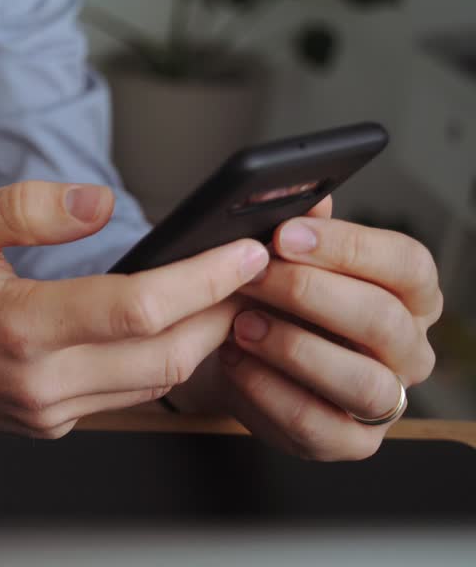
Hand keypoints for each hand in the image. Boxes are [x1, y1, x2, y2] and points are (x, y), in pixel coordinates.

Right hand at [0, 181, 269, 437]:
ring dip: (202, 339)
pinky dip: (162, 360)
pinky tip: (172, 325)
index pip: (140, 309)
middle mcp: (40, 380)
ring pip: (158, 383)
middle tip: (253, 269)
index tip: (246, 251)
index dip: (205, 279)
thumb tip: (104, 203)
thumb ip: (34, 206)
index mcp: (19, 326)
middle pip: (170, 357)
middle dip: (225, 312)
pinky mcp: (50, 422)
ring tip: (225, 292)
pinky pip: (128, 394)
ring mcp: (47, 410)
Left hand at [189, 197, 441, 459]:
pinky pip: (316, 422)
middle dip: (309, 293)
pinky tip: (236, 362)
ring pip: (361, 380)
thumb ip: (300, 227)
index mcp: (408, 293)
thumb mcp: (281, 258)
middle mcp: (408, 348)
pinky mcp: (348, 440)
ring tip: (242, 325)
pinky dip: (268, 391)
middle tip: (254, 276)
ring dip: (293, 348)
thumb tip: (311, 200)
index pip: (407, 264)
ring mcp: (385, 399)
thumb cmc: (271, 299)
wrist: (232, 356)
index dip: (348, 247)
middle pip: (382, 319)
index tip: (287, 234)